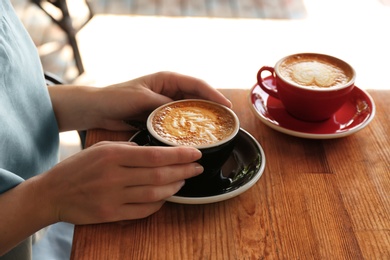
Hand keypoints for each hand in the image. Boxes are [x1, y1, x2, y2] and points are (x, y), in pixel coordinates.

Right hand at [39, 141, 202, 223]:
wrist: (52, 193)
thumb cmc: (79, 167)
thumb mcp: (102, 148)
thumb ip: (128, 148)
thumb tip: (154, 150)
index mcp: (114, 156)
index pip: (155, 155)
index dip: (179, 155)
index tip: (195, 152)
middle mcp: (115, 176)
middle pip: (159, 174)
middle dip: (184, 171)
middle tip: (198, 167)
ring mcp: (113, 198)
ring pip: (154, 193)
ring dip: (174, 187)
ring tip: (184, 180)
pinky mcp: (111, 214)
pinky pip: (143, 211)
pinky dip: (158, 204)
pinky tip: (166, 195)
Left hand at [49, 71, 231, 130]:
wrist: (98, 110)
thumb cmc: (116, 97)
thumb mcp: (141, 98)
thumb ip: (161, 104)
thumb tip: (182, 114)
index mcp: (167, 79)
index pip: (196, 84)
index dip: (213, 94)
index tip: (225, 105)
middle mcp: (169, 90)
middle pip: (197, 98)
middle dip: (211, 108)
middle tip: (225, 122)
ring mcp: (165, 104)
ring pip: (189, 111)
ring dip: (200, 120)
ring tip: (214, 132)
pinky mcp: (160, 117)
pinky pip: (178, 123)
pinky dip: (186, 129)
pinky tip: (193, 138)